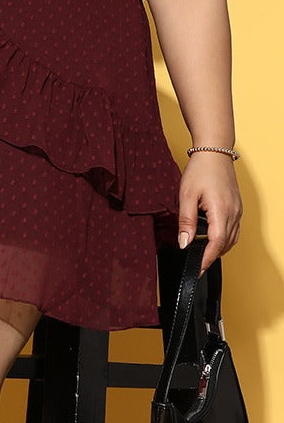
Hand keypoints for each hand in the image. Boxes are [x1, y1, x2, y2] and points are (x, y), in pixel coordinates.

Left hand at [177, 152, 242, 275]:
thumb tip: (184, 243)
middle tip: (196, 264)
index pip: (216, 244)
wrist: (215, 152)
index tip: (197, 270)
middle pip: (225, 244)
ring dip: (218, 248)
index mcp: (221, 211)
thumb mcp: (186, 196)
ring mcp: (238, 210)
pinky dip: (224, 238)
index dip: (206, 260)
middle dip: (211, 257)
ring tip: (202, 253)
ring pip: (232, 239)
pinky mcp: (237, 207)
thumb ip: (186, 221)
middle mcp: (234, 213)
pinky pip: (233, 229)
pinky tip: (211, 238)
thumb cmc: (200, 170)